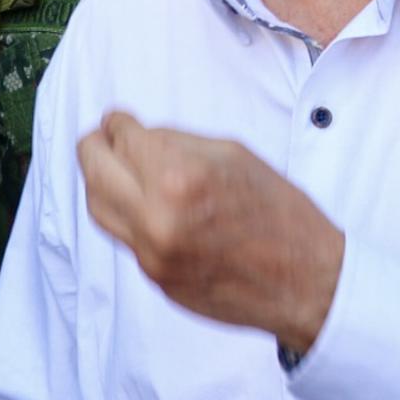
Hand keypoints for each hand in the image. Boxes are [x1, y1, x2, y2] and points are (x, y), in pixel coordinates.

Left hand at [78, 112, 343, 353]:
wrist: (305, 280)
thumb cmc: (279, 212)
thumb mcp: (233, 154)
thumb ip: (177, 142)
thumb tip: (137, 136)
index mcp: (179, 177)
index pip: (122, 137)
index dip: (118, 122)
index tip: (119, 119)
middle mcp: (156, 218)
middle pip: (93, 169)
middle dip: (94, 144)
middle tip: (101, 136)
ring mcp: (151, 253)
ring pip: (97, 206)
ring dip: (99, 180)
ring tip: (111, 166)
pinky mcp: (154, 277)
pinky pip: (123, 235)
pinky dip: (124, 212)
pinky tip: (140, 201)